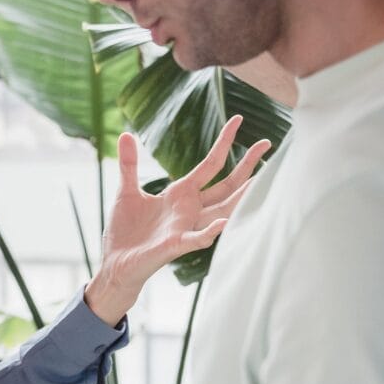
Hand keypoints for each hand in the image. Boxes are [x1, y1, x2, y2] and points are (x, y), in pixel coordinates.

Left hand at [84, 116, 270, 324]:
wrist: (115, 264)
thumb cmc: (125, 232)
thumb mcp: (126, 191)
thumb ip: (129, 164)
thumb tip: (126, 134)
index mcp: (181, 194)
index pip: (210, 164)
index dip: (224, 142)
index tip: (238, 120)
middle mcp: (190, 209)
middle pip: (227, 184)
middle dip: (248, 165)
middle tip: (268, 143)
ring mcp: (187, 227)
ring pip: (223, 209)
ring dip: (242, 195)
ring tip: (264, 178)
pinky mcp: (176, 245)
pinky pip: (198, 238)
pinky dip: (211, 231)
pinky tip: (225, 221)